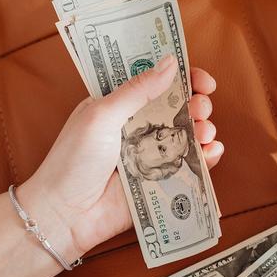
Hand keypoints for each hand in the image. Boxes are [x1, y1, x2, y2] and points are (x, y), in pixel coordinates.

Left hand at [17, 56, 222, 260]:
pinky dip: (207, 158)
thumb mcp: (101, 115)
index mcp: (121, 105)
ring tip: (204, 131)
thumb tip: (170, 63)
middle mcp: (139, 127)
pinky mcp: (160, 181)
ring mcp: (152, 154)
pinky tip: (210, 152)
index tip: (202, 80)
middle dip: (197, 103)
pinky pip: (190, 166)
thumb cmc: (73, 160)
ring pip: (188, 136)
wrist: (65, 214)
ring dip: (204, 128)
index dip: (183, 77)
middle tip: (200, 108)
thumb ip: (137, 90)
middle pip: (179, 107)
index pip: (156, 82)